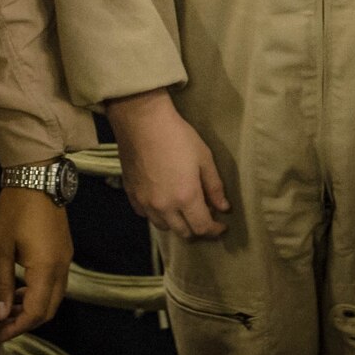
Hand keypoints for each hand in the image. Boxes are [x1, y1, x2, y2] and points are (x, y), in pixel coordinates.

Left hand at [0, 183, 72, 343]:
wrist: (37, 176)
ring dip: (32, 307)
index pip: (36, 312)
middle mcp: (61, 266)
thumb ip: (0, 283)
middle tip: (0, 325)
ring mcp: (65, 257)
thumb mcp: (1, 247)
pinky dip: (38, 293)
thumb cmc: (16, 209)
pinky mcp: (63, 249)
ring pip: (54, 296)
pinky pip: (55, 282)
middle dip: (26, 322)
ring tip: (6, 308)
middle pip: (49, 309)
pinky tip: (19, 287)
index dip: (16, 327)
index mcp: (46, 268)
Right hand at [104, 88, 230, 238]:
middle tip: (206, 218)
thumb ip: (214, 186)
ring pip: (164, 227)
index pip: (202, 227)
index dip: (214, 230)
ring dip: (177, 224)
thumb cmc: (178, 136)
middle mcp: (164, 207)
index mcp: (186, 197)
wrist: (142, 122)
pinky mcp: (131, 195)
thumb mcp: (204, 158)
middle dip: (197, 229)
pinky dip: (158, 215)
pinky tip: (164, 202)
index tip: (222, 226)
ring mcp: (145, 203)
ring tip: (185, 211)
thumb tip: (223, 207)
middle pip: (183, 232)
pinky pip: (146, 216)